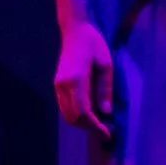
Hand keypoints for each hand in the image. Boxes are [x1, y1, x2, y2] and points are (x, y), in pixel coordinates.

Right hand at [53, 21, 115, 145]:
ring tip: (99, 124)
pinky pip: (64, 107)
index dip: (95, 126)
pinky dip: (76, 115)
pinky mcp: (57, 84)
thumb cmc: (93, 44)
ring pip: (67, 114)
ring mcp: (58, 85)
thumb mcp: (106, 65)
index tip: (108, 134)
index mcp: (76, 80)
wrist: (74, 31)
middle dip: (89, 128)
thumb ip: (104, 89)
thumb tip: (105, 112)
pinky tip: (89, 113)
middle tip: (105, 131)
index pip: (83, 112)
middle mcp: (63, 85)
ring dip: (82, 123)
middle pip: (73, 117)